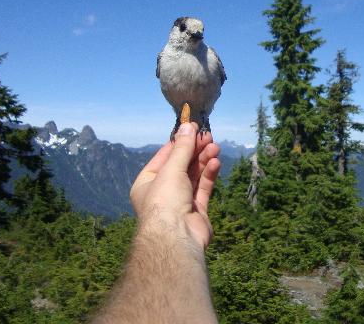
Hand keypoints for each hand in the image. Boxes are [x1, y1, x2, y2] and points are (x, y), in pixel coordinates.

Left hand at [130, 122, 220, 249]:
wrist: (176, 238)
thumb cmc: (164, 201)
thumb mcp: (171, 169)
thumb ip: (182, 147)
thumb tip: (188, 125)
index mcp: (147, 183)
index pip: (164, 157)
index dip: (179, 142)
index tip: (193, 128)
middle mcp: (162, 192)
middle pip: (181, 165)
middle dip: (195, 150)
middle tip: (208, 136)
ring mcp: (180, 202)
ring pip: (194, 176)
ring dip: (204, 160)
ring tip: (215, 147)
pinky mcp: (197, 211)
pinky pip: (203, 188)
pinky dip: (209, 174)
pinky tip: (216, 162)